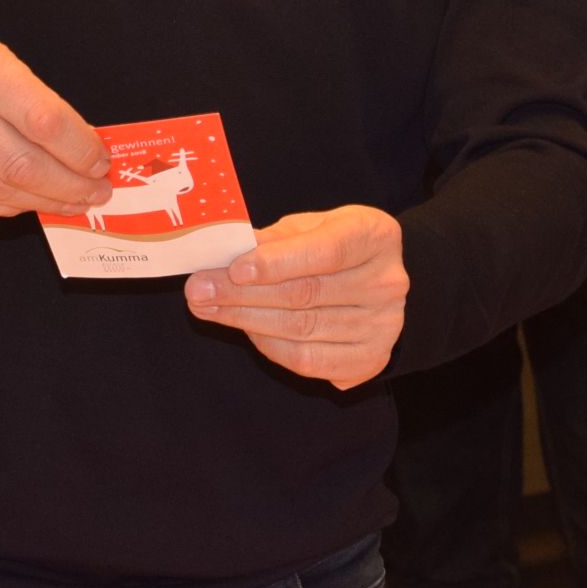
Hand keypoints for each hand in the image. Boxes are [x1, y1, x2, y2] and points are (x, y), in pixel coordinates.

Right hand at [0, 0, 110, 219]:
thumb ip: (25, 92)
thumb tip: (74, 142)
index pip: (42, 120)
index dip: (80, 149)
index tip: (100, 160)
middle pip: (22, 164)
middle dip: (70, 185)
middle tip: (96, 192)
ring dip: (42, 202)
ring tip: (70, 202)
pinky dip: (1, 208)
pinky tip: (24, 202)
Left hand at [186, 205, 407, 390]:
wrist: (373, 280)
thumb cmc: (333, 245)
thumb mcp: (310, 226)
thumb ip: (274, 240)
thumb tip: (225, 253)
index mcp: (377, 236)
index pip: (327, 252)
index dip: (277, 262)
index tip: (234, 268)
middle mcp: (388, 283)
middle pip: (307, 294)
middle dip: (243, 293)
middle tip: (198, 289)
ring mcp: (384, 326)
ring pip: (302, 329)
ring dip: (245, 320)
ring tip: (206, 308)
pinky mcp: (371, 359)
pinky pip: (307, 361)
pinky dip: (269, 346)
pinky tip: (244, 329)